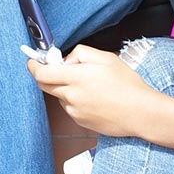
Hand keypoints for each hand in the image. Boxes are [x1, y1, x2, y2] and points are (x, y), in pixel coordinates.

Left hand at [27, 44, 155, 137]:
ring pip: (58, 95)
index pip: (41, 73)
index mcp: (76, 77)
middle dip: (46, 74)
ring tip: (89, 84)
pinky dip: (74, 99)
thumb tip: (66, 59)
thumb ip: (81, 53)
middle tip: (60, 67)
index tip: (33, 60)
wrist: (140, 113)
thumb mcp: (106, 58)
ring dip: (64, 87)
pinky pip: (69, 106)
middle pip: (44, 85)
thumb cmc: (127, 85)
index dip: (33, 65)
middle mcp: (71, 95)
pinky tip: (94, 97)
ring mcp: (74, 110)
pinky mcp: (79, 120)